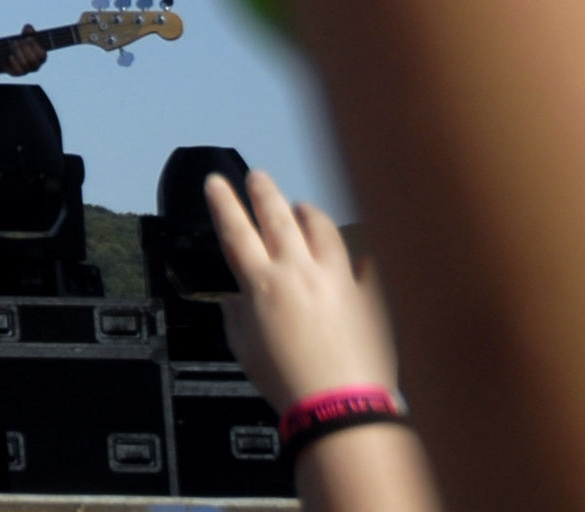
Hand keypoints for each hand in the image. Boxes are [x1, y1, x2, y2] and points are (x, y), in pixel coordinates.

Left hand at [3, 22, 51, 75]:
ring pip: (25, 64)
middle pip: (33, 59)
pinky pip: (18, 70)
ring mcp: (28, 70)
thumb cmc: (19, 45)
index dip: (34, 46)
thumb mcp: (23, 37)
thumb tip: (29, 27)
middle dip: (24, 48)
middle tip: (16, 41)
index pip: (42, 54)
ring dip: (17, 53)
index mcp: (41, 56)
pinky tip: (10, 56)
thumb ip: (27, 32)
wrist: (5, 55)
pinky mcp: (19, 74)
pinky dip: (14, 62)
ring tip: (12, 45)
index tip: (27, 38)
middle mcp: (36, 65)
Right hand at [207, 169, 400, 404]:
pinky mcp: (368, 293)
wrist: (341, 406)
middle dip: (263, 191)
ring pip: (322, 228)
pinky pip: (365, 262)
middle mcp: (298, 271)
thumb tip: (234, 301)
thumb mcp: (245, 351)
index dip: (223, 202)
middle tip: (257, 177)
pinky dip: (360, 253)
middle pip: (276, 216)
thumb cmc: (288, 383)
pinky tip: (359, 250)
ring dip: (307, 213)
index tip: (217, 182)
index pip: (235, 229)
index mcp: (261, 283)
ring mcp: (337, 278)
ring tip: (302, 208)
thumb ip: (235, 319)